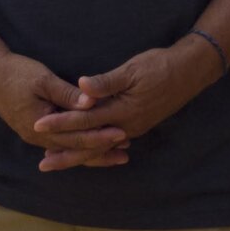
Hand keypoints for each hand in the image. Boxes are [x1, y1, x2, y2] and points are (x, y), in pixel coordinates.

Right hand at [0, 52, 126, 170]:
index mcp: (40, 126)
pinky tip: (93, 146)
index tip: (122, 134)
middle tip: (127, 150)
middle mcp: (38, 137)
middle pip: (74, 149)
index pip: (75, 137)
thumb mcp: (43, 80)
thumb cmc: (16, 73)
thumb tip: (90, 103)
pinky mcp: (36, 130)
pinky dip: (79, 145)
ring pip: (69, 149)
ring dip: (92, 151)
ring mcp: (36, 135)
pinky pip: (62, 143)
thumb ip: (67, 94)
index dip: (100, 137)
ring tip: (117, 153)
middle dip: (101, 150)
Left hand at [32, 38, 215, 170]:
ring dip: (79, 155)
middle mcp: (127, 126)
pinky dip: (95, 148)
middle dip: (66, 154)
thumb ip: (106, 82)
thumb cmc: (160, 66)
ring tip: (58, 161)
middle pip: (90, 144)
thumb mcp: (133, 69)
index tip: (38, 124)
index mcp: (123, 111)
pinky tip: (86, 150)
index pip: (85, 120)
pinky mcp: (138, 125)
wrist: (191, 72)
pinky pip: (111, 142)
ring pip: (100, 147)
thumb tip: (81, 86)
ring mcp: (134, 128)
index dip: (60, 122)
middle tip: (42, 164)